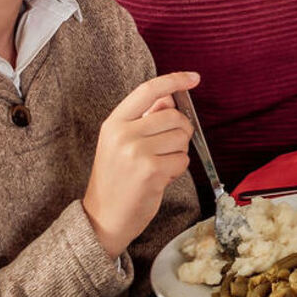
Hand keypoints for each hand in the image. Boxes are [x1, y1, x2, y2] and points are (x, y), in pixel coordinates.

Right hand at [84, 72, 197, 258]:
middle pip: (174, 116)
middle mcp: (123, 134)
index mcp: (114, 123)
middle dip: (181, 132)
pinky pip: (182, 161)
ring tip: (157, 166)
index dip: (174, 80)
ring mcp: (136, 152)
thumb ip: (145, 119)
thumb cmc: (117, 180)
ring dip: (178, 154)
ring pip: (182, 139)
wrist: (103, 218)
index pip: (148, 91)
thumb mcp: (122, 143)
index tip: (193, 78)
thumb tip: (170, 99)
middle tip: (166, 149)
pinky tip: (159, 179)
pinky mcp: (151, 171)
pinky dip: (177, 170)